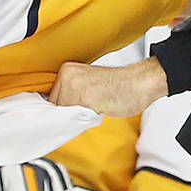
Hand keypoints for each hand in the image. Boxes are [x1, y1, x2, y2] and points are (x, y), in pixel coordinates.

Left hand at [49, 57, 168, 115]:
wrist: (139, 83)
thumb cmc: (120, 85)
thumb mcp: (88, 84)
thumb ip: (71, 93)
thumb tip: (59, 110)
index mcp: (67, 70)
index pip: (50, 97)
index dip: (61, 108)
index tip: (70, 111)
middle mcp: (67, 75)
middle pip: (54, 105)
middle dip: (68, 112)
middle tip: (88, 107)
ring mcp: (74, 85)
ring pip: (62, 113)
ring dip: (76, 117)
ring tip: (94, 108)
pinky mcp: (83, 97)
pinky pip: (73, 117)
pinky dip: (83, 120)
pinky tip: (96, 110)